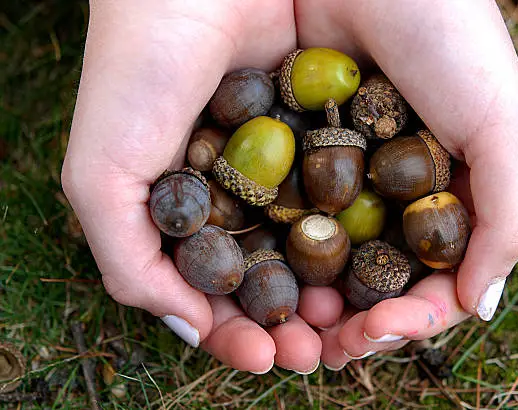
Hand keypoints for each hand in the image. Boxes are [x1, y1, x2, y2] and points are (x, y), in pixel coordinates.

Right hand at [62, 0, 328, 373]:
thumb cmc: (136, 72)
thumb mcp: (104, 174)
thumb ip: (129, 259)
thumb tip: (187, 326)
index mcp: (188, 212)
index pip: (214, 289)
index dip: (234, 330)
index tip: (261, 359)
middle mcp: (238, 195)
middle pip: (269, 276)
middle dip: (289, 323)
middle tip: (312, 356)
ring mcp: (285, 168)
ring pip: (311, 248)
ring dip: (329, 294)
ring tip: (343, 328)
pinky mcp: (326, 135)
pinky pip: (346, 199)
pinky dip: (357, 239)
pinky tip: (370, 269)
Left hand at [294, 0, 517, 368]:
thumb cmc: (449, 35)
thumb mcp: (503, 124)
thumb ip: (507, 218)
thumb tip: (481, 306)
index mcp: (446, 196)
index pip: (432, 279)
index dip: (410, 318)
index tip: (378, 333)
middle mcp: (393, 194)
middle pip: (374, 279)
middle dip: (354, 323)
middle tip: (327, 348)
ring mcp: (341, 178)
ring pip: (326, 261)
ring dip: (311, 305)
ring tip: (292, 333)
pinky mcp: (293, 155)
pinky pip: (281, 216)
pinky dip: (275, 255)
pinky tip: (264, 278)